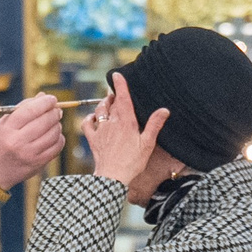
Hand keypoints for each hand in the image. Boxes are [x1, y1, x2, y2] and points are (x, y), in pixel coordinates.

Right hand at [0, 93, 64, 189]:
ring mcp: (29, 154)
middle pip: (44, 121)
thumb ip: (22, 108)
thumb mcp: (3, 124)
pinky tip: (54, 136)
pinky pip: (56, 147)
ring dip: (57, 125)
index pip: (30, 110)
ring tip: (54, 123)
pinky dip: (59, 138)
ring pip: (53, 134)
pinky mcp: (38, 163)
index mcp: (7, 129)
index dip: (45, 102)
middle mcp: (17, 141)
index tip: (52, 99)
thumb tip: (43, 96)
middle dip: (54, 113)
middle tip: (56, 110)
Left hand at [82, 73, 167, 187]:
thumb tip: (164, 110)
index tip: (117, 74)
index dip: (120, 85)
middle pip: (110, 103)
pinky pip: (87, 124)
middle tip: (116, 93)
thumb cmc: (132, 162)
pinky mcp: (93, 139)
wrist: (112, 177)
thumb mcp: (147, 144)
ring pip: (99, 110)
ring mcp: (100, 130)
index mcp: (126, 122)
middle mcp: (112, 123)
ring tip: (107, 101)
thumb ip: (154, 125)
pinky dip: (89, 118)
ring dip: (103, 104)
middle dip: (112, 95)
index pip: (122, 98)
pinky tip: (93, 118)